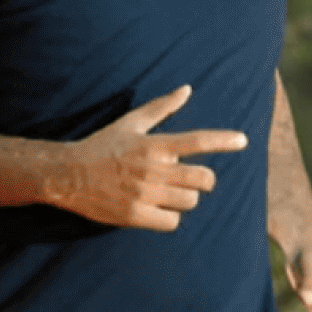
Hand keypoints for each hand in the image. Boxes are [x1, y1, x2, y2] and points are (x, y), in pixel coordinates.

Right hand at [49, 86, 248, 231]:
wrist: (68, 175)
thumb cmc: (102, 146)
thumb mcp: (131, 123)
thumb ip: (161, 107)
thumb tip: (187, 89)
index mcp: (154, 145)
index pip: (197, 141)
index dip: (223, 140)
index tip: (243, 140)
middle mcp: (153, 170)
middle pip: (203, 179)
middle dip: (205, 180)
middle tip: (195, 179)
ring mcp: (144, 194)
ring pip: (189, 202)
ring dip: (186, 198)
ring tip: (169, 193)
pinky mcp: (136, 216)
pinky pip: (172, 222)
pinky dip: (170, 217)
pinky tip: (157, 209)